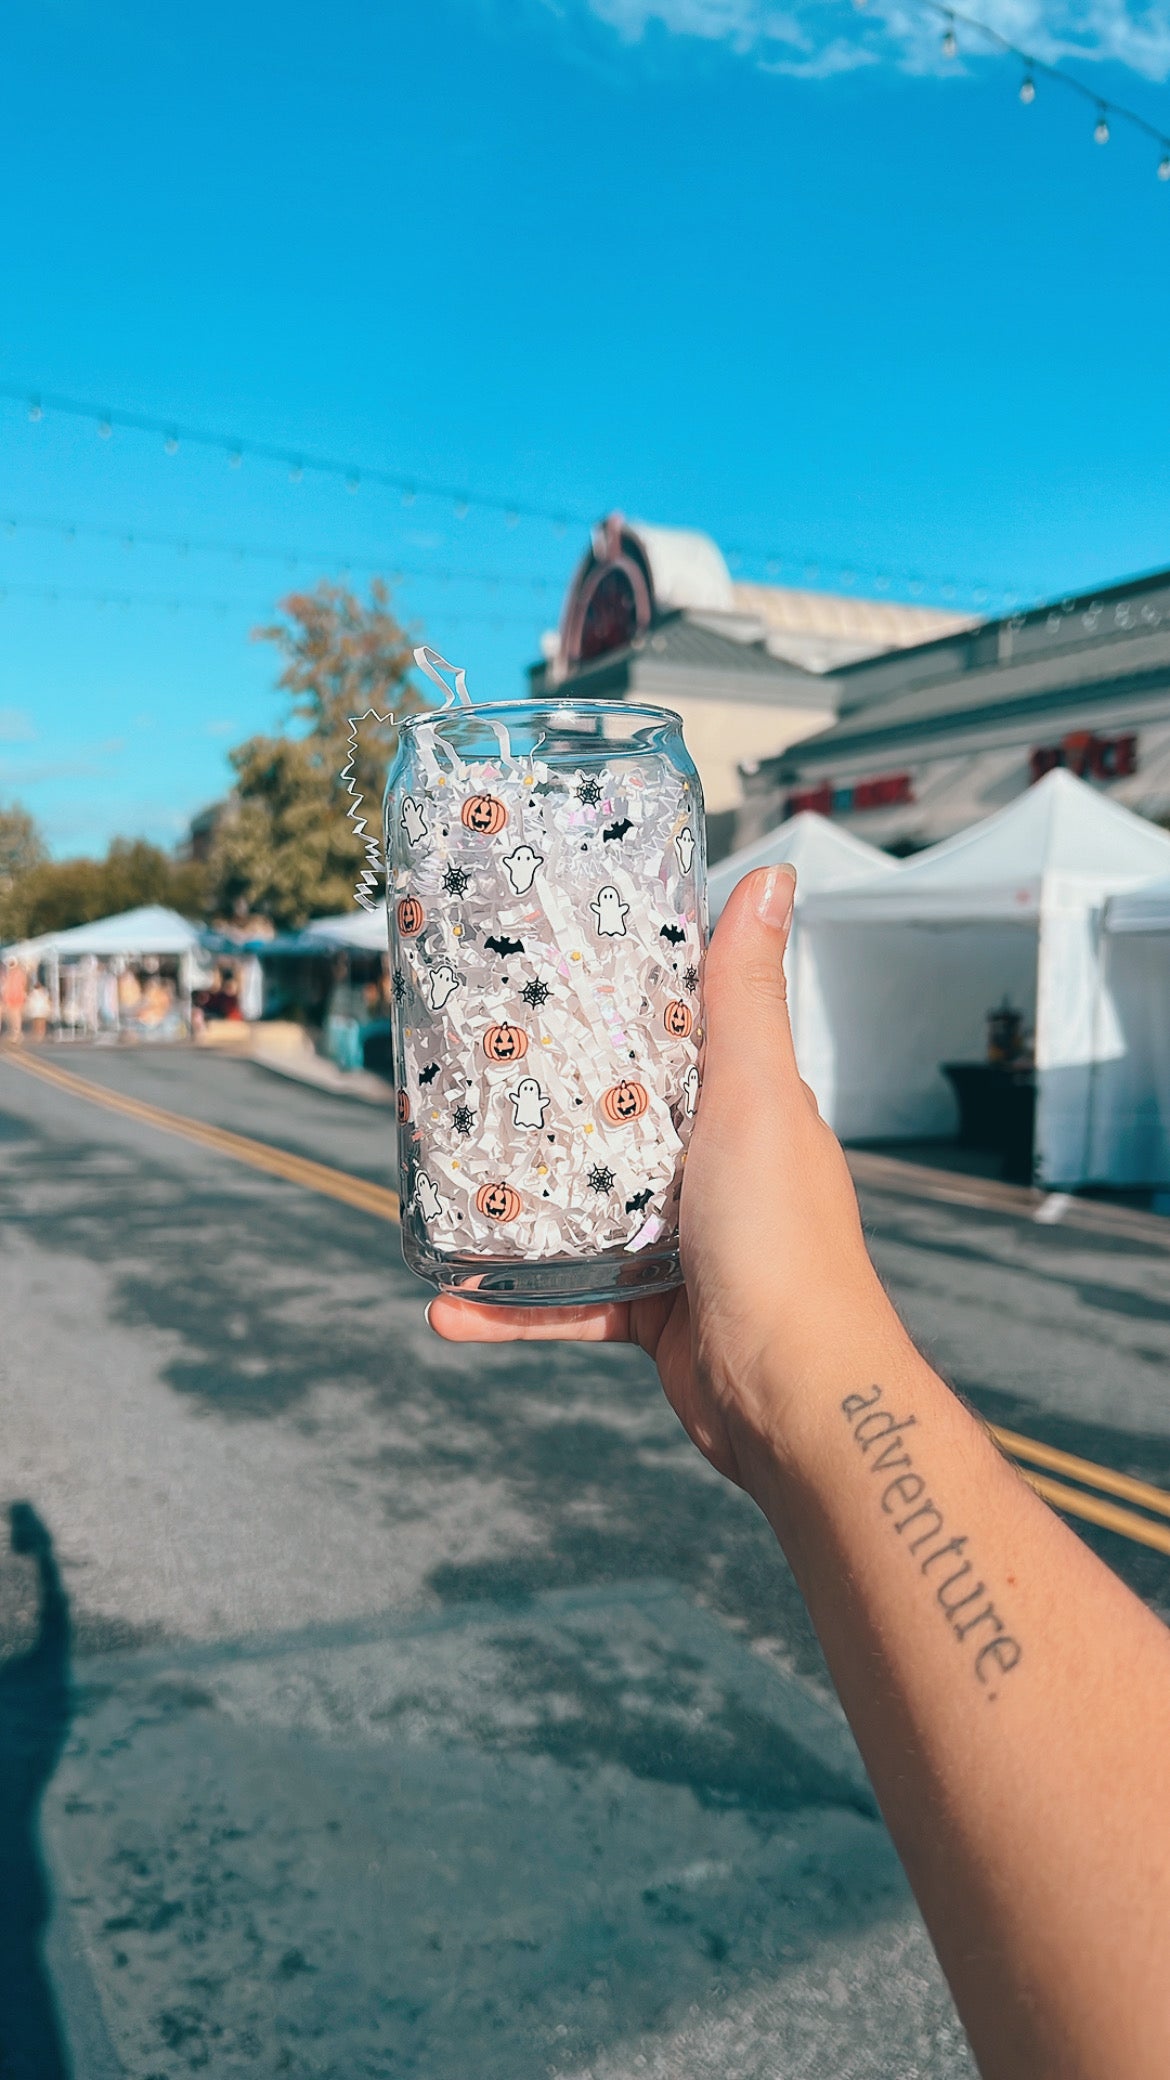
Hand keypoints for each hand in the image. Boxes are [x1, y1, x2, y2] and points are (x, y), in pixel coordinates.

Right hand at [428, 869, 897, 1501]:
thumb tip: (771, 876)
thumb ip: (746, 996)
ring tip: (439, 1186)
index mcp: (743, 1104)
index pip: (673, 1032)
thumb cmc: (784, 1239)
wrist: (794, 1394)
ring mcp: (683, 1239)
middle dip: (541, 1101)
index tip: (539, 971)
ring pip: (580, 1209)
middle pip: (613, 1117)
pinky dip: (510, 1309)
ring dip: (512, 1207)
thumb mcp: (756, 1095)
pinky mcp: (653, 1310)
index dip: (613, 997)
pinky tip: (448, 1307)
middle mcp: (714, 1165)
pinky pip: (567, 1301)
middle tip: (462, 1074)